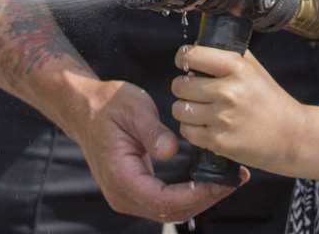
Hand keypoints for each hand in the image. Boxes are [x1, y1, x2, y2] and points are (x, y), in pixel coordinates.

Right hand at [65, 79, 240, 222]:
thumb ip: (152, 131)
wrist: (84, 108)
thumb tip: (171, 150)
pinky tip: (206, 181)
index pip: (164, 201)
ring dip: (200, 199)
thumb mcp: (132, 109)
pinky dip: (188, 195)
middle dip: (206, 199)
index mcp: (122, 178)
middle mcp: (123, 195)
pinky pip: (165, 202)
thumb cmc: (106, 106)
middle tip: (234, 180)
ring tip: (226, 180)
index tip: (221, 182)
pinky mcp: (135, 191)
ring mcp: (128, 197)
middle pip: (172, 212)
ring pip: (170, 211)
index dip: (197, 195)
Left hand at [171, 45, 309, 177]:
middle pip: (180, 85)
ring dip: (185, 110)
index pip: (191, 55)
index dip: (183, 59)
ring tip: (199, 110)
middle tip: (195, 92)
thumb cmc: (273, 101)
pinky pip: (187, 131)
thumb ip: (230, 55)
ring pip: (179, 109)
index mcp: (237, 67)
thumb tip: (201, 44)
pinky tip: (205, 126)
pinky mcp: (220, 141)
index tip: (185, 64)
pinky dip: (192, 130)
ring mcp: (223, 117)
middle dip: (183, 88)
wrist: (294, 137)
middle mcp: (228, 91)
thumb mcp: (256, 69)